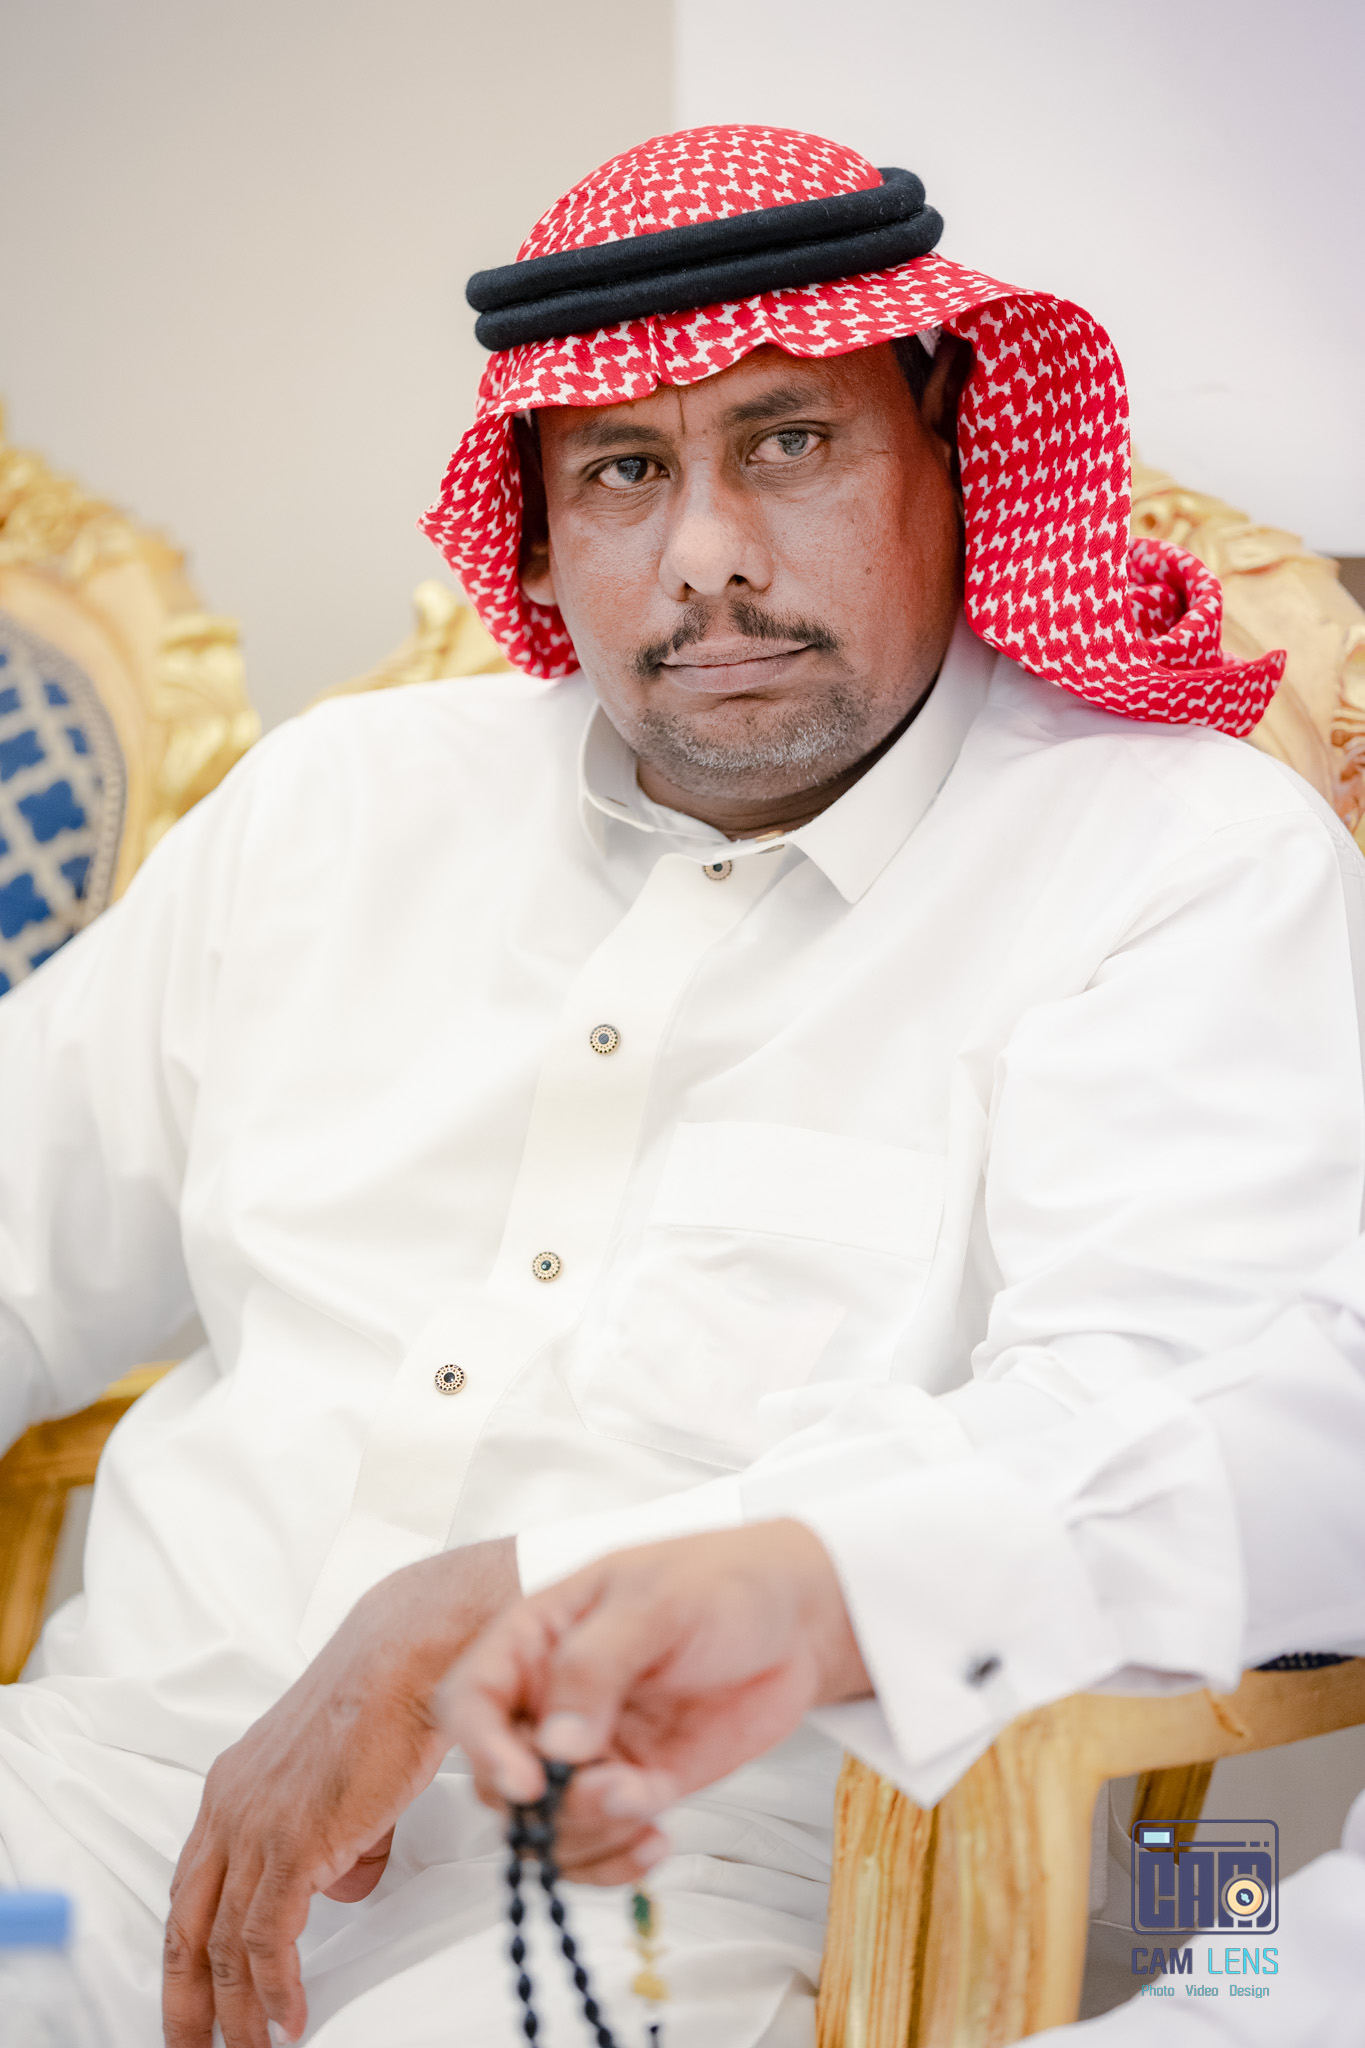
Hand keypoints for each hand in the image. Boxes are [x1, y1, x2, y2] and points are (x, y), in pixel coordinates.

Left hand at [163, 1536, 517, 2047]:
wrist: (410, 1655)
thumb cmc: (388, 1701)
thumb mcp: (341, 1777)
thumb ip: (334, 1838)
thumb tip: (343, 1887)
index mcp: (231, 1788)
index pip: (190, 1891)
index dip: (187, 1956)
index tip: (195, 2003)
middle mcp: (229, 1807)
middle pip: (185, 1926)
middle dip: (185, 2001)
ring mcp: (256, 1824)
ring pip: (224, 1943)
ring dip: (237, 2011)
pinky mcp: (293, 1840)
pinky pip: (268, 1936)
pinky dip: (275, 1988)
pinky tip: (290, 2018)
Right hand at [437, 1520, 869, 1882]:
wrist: (798, 1619)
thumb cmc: (721, 1582)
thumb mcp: (655, 1603)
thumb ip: (596, 1665)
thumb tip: (553, 1743)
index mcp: (535, 1639)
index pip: (470, 1700)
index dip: (482, 1748)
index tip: (528, 1783)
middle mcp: (549, 1701)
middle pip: (498, 1780)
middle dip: (547, 1804)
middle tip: (615, 1788)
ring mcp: (591, 1751)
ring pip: (543, 1826)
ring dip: (586, 1837)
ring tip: (647, 1807)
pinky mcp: (634, 1786)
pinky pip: (597, 1844)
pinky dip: (616, 1862)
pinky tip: (656, 1841)